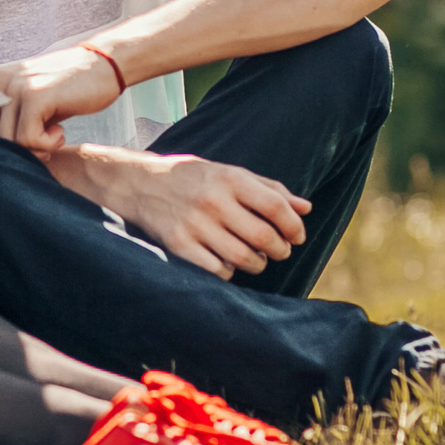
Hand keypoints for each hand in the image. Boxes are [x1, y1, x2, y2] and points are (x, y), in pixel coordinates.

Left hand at [0, 46, 124, 152]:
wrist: (102, 66)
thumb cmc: (64, 92)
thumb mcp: (25, 104)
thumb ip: (1, 123)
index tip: (24, 144)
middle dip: (18, 152)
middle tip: (43, 142)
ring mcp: (13, 87)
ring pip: (9, 144)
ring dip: (35, 150)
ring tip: (52, 136)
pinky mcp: (34, 95)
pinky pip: (29, 140)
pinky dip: (47, 145)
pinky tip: (60, 132)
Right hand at [83, 150, 308, 279]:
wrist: (138, 183)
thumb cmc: (191, 178)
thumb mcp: (229, 174)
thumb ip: (268, 189)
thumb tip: (306, 208)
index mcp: (229, 178)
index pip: (276, 206)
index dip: (294, 226)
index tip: (297, 236)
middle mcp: (213, 200)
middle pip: (263, 237)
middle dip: (280, 250)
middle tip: (279, 251)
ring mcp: (194, 224)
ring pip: (243, 258)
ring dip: (257, 263)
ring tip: (255, 257)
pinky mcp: (179, 245)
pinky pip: (218, 270)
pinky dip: (229, 271)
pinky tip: (227, 261)